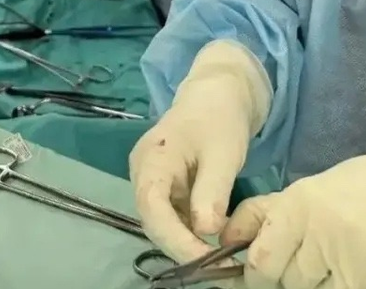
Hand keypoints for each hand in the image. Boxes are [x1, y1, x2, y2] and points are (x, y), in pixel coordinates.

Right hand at [130, 41, 272, 264]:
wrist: (217, 96)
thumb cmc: (219, 119)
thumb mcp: (223, 153)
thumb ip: (212, 191)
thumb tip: (205, 231)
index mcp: (151, 158)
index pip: (152, 206)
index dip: (175, 239)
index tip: (207, 260)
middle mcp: (142, 172)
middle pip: (153, 220)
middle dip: (183, 248)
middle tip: (220, 268)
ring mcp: (151, 181)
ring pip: (162, 223)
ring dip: (187, 245)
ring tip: (220, 261)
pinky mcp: (163, 189)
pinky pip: (171, 217)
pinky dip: (190, 234)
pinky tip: (213, 245)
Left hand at [222, 137, 365, 288]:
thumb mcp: (311, 189)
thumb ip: (266, 215)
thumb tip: (222, 240)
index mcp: (301, 206)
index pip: (260, 263)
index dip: (259, 275)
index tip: (266, 275)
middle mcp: (325, 235)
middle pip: (290, 284)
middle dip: (295, 280)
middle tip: (317, 263)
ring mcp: (359, 265)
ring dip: (327, 286)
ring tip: (344, 262)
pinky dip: (358, 287)